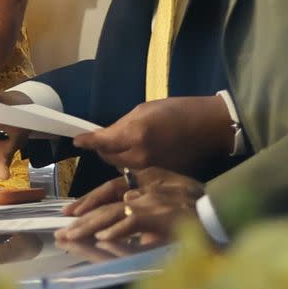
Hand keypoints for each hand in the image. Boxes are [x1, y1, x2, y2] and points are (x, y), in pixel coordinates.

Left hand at [54, 167, 203, 245]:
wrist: (217, 208)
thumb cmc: (196, 203)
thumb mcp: (168, 196)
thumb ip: (147, 206)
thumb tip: (129, 213)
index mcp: (141, 183)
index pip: (108, 192)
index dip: (88, 203)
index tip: (70, 214)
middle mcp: (141, 190)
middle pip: (104, 206)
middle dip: (81, 221)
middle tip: (60, 234)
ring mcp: (148, 202)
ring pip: (111, 214)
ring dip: (89, 228)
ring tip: (71, 238)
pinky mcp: (157, 215)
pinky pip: (131, 223)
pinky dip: (117, 231)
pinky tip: (102, 239)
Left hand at [70, 95, 231, 172]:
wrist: (210, 127)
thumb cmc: (177, 111)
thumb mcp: (144, 110)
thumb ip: (120, 126)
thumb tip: (101, 136)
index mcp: (135, 135)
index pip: (102, 142)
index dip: (87, 141)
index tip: (78, 140)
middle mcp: (140, 157)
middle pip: (108, 159)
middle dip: (104, 149)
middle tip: (107, 139)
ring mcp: (151, 171)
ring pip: (121, 169)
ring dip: (118, 159)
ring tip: (128, 146)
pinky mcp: (160, 178)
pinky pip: (137, 174)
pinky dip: (134, 166)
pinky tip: (144, 155)